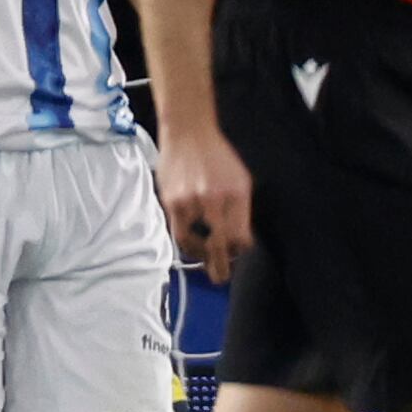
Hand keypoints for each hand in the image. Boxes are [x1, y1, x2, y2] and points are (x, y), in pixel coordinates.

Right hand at [157, 122, 252, 282]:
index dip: (238, 249)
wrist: (188, 133)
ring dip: (199, 253)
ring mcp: (190, 202)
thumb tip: (237, 240)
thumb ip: (240, 210)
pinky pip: (179, 232)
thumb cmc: (217, 156)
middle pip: (218, 246)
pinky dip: (186, 241)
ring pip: (194, 243)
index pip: (240, 236)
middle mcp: (213, 200)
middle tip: (220, 278)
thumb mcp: (240, 180)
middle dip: (219, 267)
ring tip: (202, 256)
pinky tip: (190, 241)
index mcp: (236, 194)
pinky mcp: (171, 202)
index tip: (236, 252)